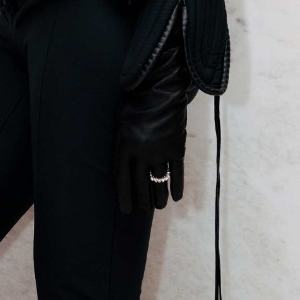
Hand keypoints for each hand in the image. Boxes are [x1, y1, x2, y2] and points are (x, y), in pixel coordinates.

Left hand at [114, 19, 192, 213]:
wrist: (159, 88)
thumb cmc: (136, 105)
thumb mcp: (122, 126)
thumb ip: (124, 147)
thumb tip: (127, 170)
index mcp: (124, 147)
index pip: (123, 180)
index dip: (125, 197)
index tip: (127, 210)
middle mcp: (141, 153)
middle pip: (141, 184)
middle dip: (143, 200)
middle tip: (144, 210)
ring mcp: (160, 151)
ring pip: (159, 182)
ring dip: (160, 197)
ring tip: (160, 206)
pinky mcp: (176, 147)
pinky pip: (177, 172)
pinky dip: (177, 186)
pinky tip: (177, 196)